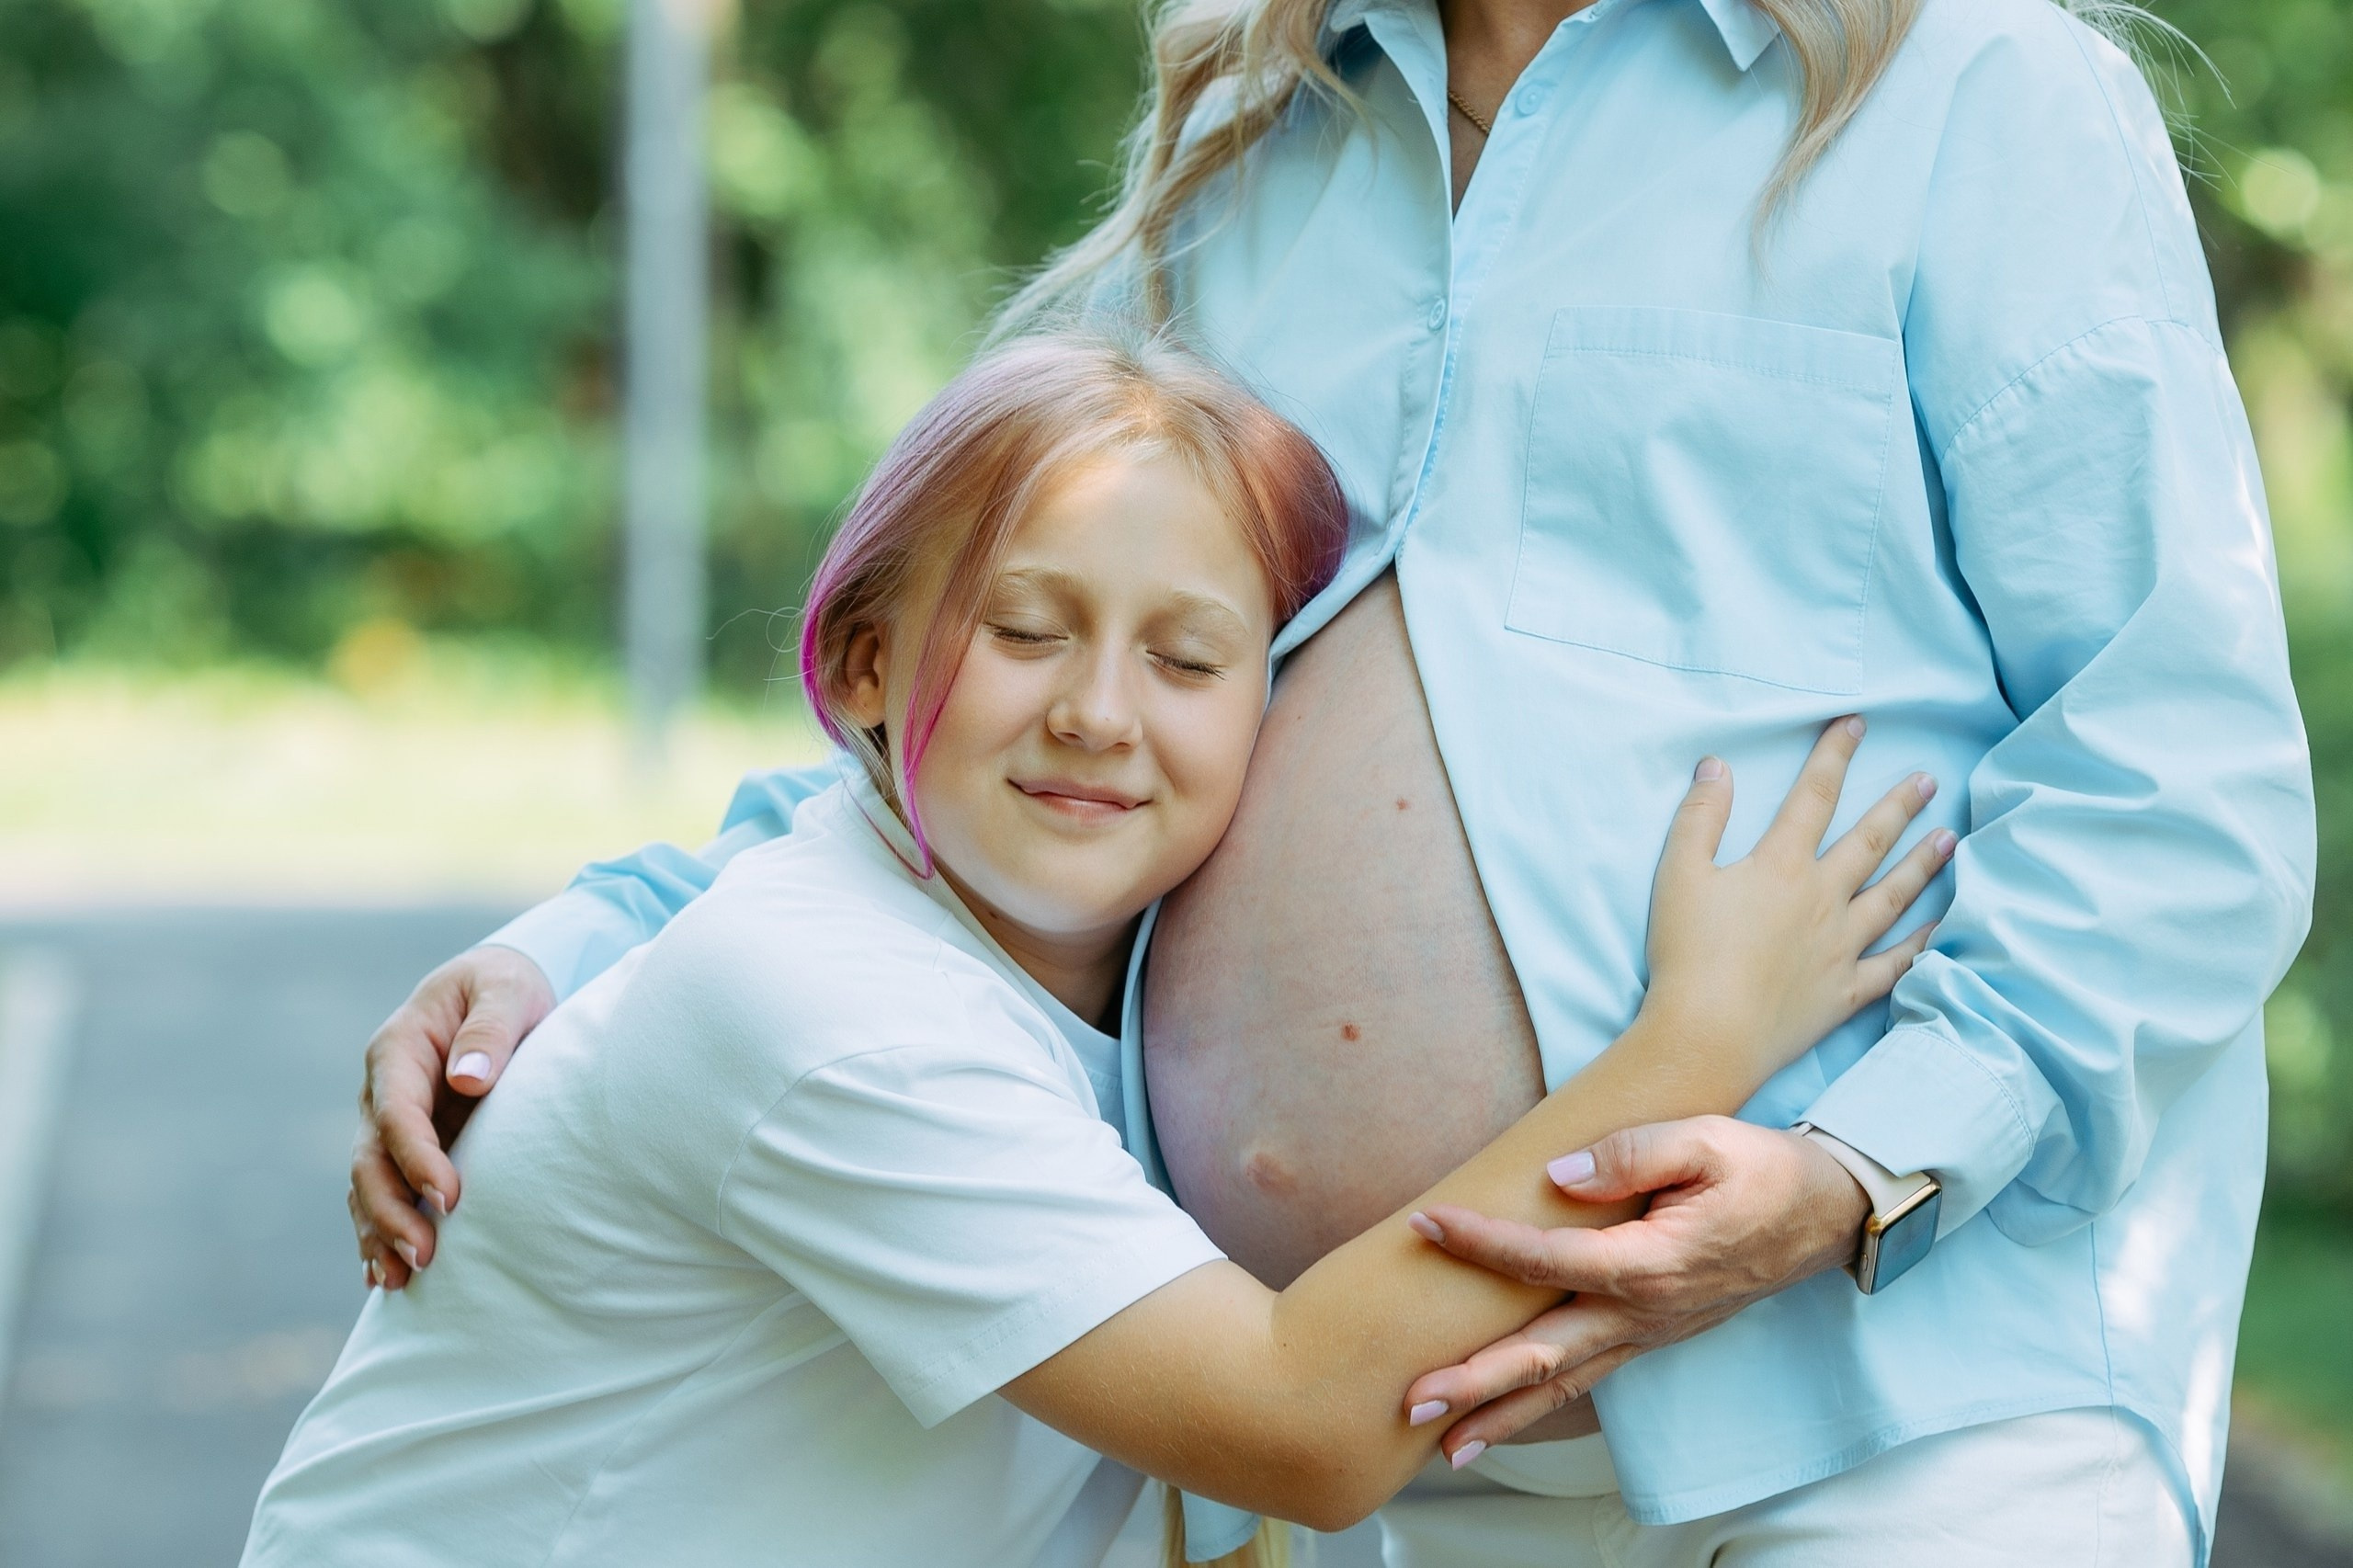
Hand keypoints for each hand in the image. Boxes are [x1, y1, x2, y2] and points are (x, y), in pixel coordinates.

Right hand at [350, 944, 553, 1289]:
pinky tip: (384, 1275)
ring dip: (379, 1233)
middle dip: (391, 1211)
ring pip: (369, 1185)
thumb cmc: (505, 985)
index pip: (397, 1113)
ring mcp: (388, 1121)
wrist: (495, 987)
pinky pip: (384, 1192)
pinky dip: (380, 1232)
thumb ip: (491, 1027)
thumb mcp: (507, 989)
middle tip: (425, 1257)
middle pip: (370, 1159)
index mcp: (399, 1049)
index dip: (417, 1158)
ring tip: (400, 1281)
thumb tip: (469, 1078)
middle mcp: (383, 1090)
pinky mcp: (406, 1145)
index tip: (449, 1196)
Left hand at [1403, 1115, 1870, 1461]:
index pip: (1547, 1260)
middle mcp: (1643, 1313)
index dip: (1483, 1243)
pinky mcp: (1650, 1334)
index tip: (1427, 1222)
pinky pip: (1587, 1378)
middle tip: (1410, 1401)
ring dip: (1501, 1415)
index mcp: (1650, 1264)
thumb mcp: (1705, 1139)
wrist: (1823, 1214)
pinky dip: (1541, 1404)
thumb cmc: (1762, 1171)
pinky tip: (1500, 1420)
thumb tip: (1557, 1175)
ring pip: (1563, 1383)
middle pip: (1544, 1355)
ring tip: (1443, 1445)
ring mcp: (1647, 1333)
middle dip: (1474, 1382)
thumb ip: (1630, 1153)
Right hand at [1641, 716, 1953, 1083]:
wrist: (1707, 1033)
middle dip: (1898, 805)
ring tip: (1949, 837)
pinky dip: (1921, 943)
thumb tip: (1717, 765)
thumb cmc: (1687, 953)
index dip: (1835, 755)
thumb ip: (1700, 816)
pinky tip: (1941, 924)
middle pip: (1868, 841)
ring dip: (1922, 862)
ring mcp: (1841, 946)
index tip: (1857, 725)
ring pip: (1892, 895)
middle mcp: (1822, 898)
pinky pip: (1895, 963)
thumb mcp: (1677, 873)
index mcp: (1780, 865)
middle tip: (1928, 780)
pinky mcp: (1846, 990)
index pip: (1814, 796)